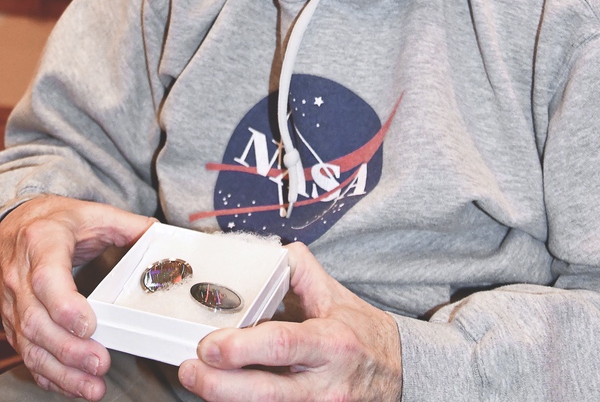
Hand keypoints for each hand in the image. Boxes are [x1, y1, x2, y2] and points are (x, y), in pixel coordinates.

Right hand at [0, 195, 153, 399]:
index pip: (47, 279)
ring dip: (61, 371)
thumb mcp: (92, 214)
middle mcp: (20, 276)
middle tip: (100, 363)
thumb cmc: (55, 220)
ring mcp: (12, 302)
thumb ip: (129, 226)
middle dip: (69, 349)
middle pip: (37, 321)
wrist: (16, 223)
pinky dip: (49, 374)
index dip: (66, 307)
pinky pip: (27, 354)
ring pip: (30, 344)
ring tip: (92, 386)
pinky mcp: (13, 322)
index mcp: (43, 243)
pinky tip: (72, 384)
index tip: (91, 326)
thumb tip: (162, 238)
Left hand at [179, 241, 402, 400]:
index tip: (208, 345)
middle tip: (189, 370)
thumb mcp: (334, 294)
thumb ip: (297, 268)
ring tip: (199, 381)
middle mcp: (325, 384)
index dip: (241, 348)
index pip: (281, 345)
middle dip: (219, 387)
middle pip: (266, 394)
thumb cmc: (360, 331)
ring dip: (225, 400)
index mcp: (331, 342)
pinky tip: (225, 394)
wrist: (398, 373)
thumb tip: (261, 252)